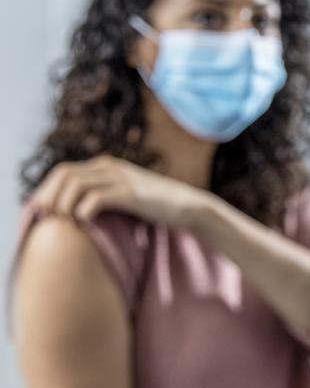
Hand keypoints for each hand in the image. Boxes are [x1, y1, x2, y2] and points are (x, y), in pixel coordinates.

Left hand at [30, 156, 213, 230]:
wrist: (186, 205)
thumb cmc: (152, 205)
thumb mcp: (122, 192)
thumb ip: (100, 192)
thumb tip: (68, 208)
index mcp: (104, 165)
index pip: (61, 171)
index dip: (46, 190)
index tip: (44, 213)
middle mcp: (110, 167)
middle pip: (63, 174)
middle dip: (50, 197)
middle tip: (50, 219)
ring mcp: (121, 178)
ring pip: (75, 185)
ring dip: (64, 205)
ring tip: (68, 221)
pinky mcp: (131, 193)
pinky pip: (96, 198)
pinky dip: (84, 211)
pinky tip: (86, 222)